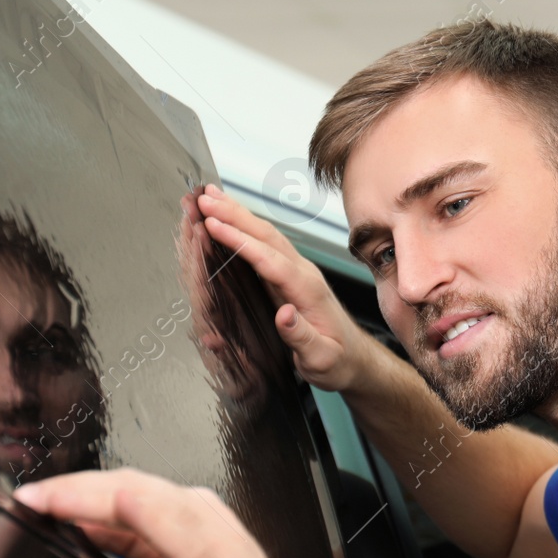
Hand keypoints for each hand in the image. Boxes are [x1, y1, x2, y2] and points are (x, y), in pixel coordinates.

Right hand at [15, 468, 327, 557]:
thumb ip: (166, 525)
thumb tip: (120, 493)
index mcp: (190, 510)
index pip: (119, 488)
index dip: (72, 491)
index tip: (32, 497)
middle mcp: (186, 515)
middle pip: (115, 491)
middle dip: (68, 492)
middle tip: (24, 500)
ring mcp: (182, 537)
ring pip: (119, 510)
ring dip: (78, 507)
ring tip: (38, 511)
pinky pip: (128, 535)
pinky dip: (96, 530)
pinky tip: (79, 536)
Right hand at [191, 184, 374, 391]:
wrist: (353, 359)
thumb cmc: (337, 360)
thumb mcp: (320, 358)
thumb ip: (301, 336)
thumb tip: (283, 314)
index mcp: (308, 290)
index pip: (270, 259)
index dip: (241, 241)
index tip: (214, 226)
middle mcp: (303, 273)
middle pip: (266, 236)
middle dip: (234, 214)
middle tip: (204, 198)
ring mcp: (296, 271)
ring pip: (265, 235)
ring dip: (238, 214)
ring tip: (210, 198)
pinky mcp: (289, 275)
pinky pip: (264, 245)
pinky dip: (243, 228)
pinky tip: (227, 219)